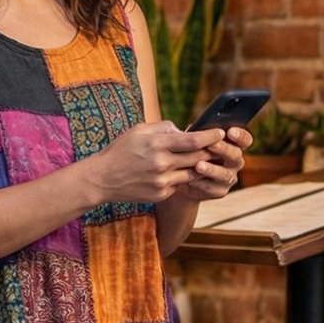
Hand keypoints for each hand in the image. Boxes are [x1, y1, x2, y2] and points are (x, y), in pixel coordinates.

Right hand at [88, 121, 219, 203]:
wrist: (103, 179)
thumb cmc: (121, 150)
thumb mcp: (139, 130)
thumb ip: (164, 128)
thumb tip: (184, 131)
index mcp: (157, 144)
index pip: (193, 140)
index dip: (210, 136)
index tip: (220, 132)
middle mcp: (162, 164)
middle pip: (198, 158)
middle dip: (211, 151)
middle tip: (221, 146)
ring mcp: (162, 182)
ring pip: (194, 173)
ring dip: (202, 166)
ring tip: (208, 158)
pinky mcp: (161, 194)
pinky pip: (181, 185)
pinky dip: (184, 177)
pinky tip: (185, 171)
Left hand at [173, 125, 248, 200]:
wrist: (181, 176)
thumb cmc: (190, 151)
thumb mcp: (193, 140)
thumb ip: (197, 134)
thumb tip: (191, 129)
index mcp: (234, 145)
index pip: (245, 139)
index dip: (240, 135)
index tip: (230, 131)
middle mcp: (235, 161)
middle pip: (236, 155)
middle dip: (223, 149)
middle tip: (211, 144)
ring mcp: (229, 177)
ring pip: (224, 174)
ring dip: (211, 169)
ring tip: (198, 165)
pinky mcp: (220, 191)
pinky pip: (212, 188)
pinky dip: (201, 184)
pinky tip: (190, 180)